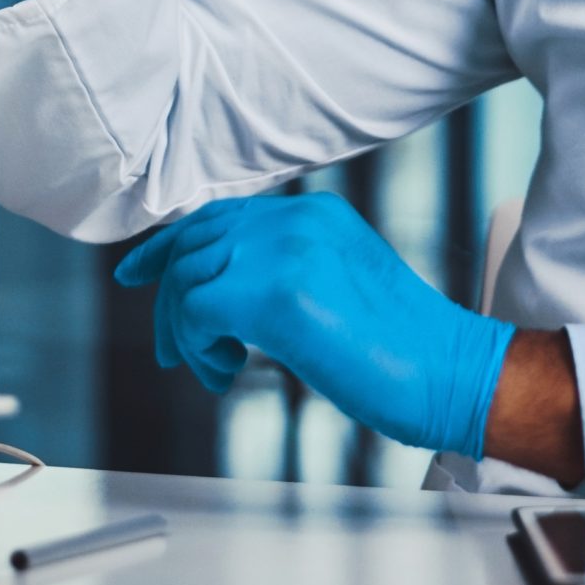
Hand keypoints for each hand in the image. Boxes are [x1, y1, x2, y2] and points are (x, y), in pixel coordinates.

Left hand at [113, 192, 514, 459]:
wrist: (447, 372)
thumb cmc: (401, 347)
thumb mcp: (337, 283)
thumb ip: (282, 269)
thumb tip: (217, 290)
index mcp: (312, 212)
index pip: (218, 215)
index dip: (168, 245)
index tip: (138, 273)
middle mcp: (295, 219)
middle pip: (192, 243)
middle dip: (167, 298)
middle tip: (172, 349)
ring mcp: (283, 250)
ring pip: (186, 278)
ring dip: (186, 333)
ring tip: (216, 367)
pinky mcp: (272, 293)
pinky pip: (193, 311)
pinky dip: (196, 348)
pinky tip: (226, 372)